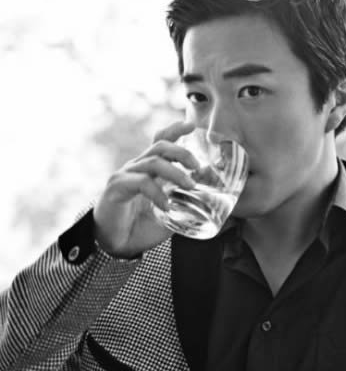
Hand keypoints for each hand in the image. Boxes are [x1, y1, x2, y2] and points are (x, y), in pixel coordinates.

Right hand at [93, 121, 198, 257]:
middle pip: (160, 146)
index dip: (175, 130)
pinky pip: (141, 182)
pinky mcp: (117, 187)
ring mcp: (125, 175)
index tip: (192, 125)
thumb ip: (183, 207)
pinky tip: (166, 206)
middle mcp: (136, 167)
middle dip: (182, 152)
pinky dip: (157, 193)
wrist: (114, 245)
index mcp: (148, 170)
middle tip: (198, 167)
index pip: (160, 141)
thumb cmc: (139, 229)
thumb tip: (207, 204)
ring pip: (153, 162)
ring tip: (190, 187)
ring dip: (175, 172)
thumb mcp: (168, 216)